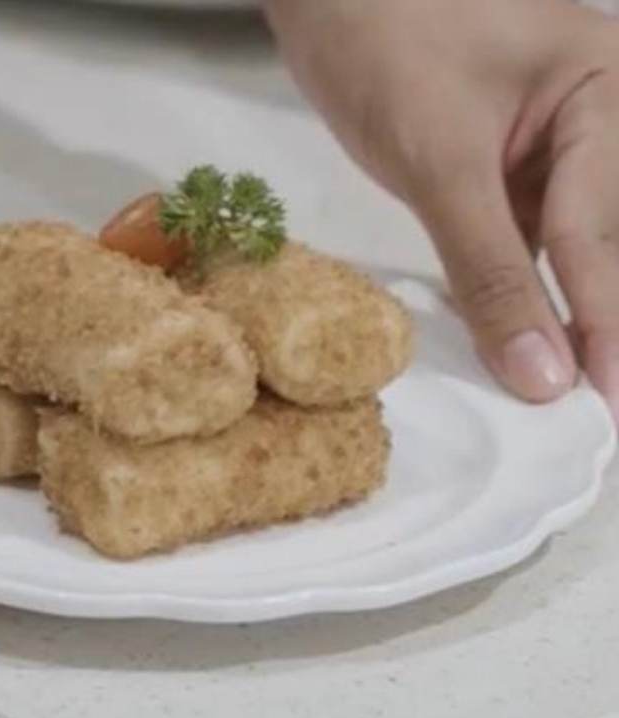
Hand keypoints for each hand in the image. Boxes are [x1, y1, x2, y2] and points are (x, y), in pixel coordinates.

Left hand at [266, 0, 618, 418]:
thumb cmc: (386, 44)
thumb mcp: (440, 160)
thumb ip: (491, 268)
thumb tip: (541, 373)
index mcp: (610, 94)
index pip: (601, 235)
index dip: (602, 328)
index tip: (604, 402)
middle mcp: (601, 118)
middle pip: (602, 243)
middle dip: (597, 324)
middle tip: (599, 409)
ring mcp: (555, 143)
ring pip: (568, 248)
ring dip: (561, 316)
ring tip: (568, 391)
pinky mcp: (508, 166)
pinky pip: (526, 238)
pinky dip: (518, 288)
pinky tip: (524, 340)